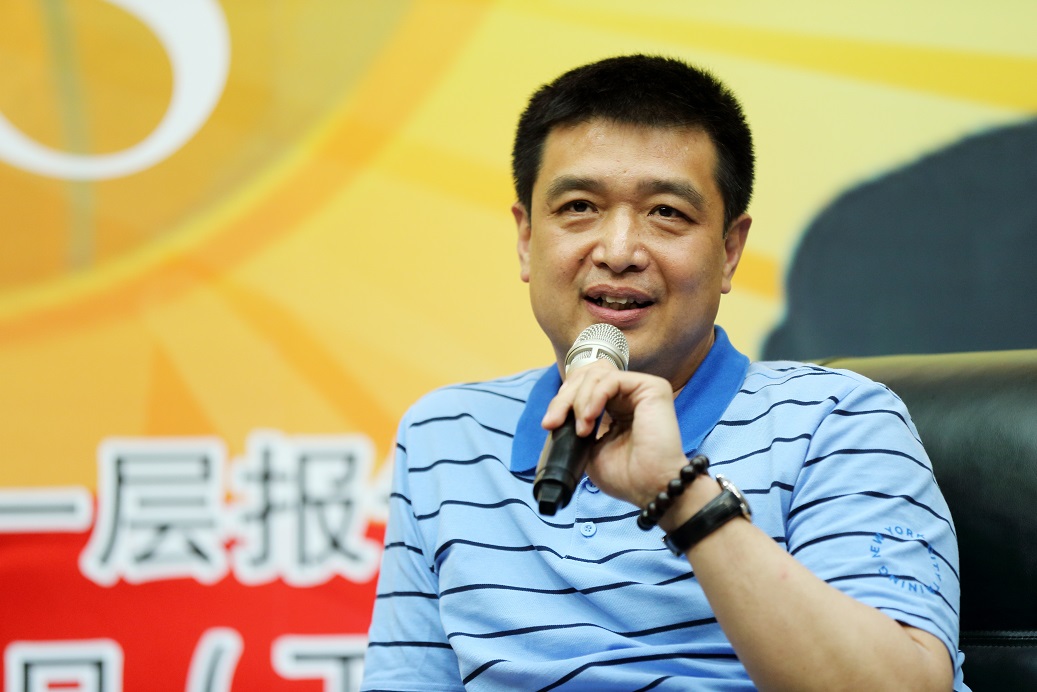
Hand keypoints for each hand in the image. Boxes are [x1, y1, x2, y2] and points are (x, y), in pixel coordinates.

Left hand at [541, 359, 687, 507]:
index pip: (583, 386)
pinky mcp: (651, 387)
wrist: (650, 489)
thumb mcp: (589, 449)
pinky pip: (612, 379)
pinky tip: (589, 417)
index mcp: (615, 407)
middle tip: (553, 422)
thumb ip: (576, 427)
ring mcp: (640, 389)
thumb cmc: (626, 476)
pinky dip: (594, 396)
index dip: (562, 400)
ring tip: (582, 430)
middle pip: (586, 376)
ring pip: (596, 374)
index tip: (549, 424)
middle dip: (564, 398)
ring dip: (579, 400)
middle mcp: (628, 394)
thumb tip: (556, 416)